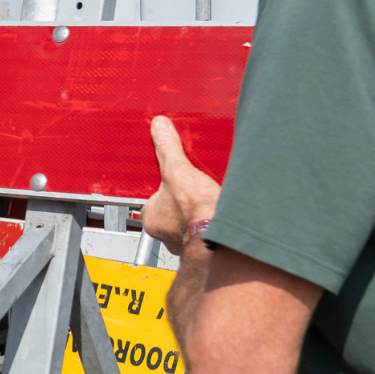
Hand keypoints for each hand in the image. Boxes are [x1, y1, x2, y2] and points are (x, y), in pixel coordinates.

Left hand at [144, 115, 222, 257]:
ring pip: (188, 221)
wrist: (222, 236)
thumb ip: (167, 149)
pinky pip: (205, 230)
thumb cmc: (196, 211)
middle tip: (194, 191)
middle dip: (183, 201)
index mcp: (152, 218)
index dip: (164, 186)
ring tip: (207, 200)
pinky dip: (211, 222)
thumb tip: (159, 128)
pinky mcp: (205, 245)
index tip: (174, 179)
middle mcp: (165, 234)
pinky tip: (218, 212)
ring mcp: (185, 241)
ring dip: (198, 212)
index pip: (152, 198)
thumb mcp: (177, 170)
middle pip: (171, 210)